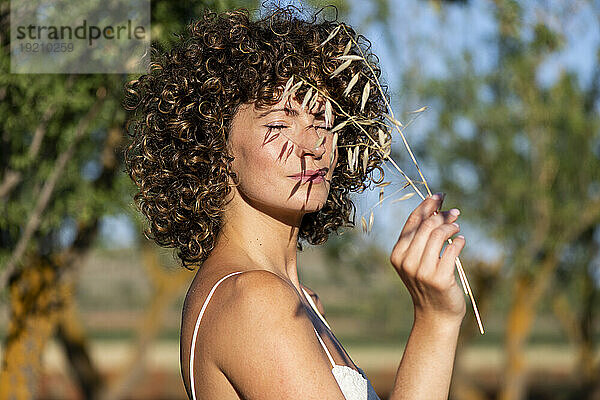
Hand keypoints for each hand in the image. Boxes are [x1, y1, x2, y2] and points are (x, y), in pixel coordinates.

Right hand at [390, 193, 465, 326]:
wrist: (436, 313)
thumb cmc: (428, 282)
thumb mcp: (418, 259)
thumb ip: (422, 237)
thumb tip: (438, 208)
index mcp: (397, 254)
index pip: (412, 222)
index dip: (427, 205)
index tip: (439, 195)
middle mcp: (406, 262)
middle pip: (426, 226)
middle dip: (442, 214)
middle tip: (455, 212)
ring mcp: (422, 271)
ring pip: (438, 235)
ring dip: (451, 227)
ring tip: (457, 227)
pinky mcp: (439, 278)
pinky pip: (452, 250)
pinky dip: (459, 241)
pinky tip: (461, 240)